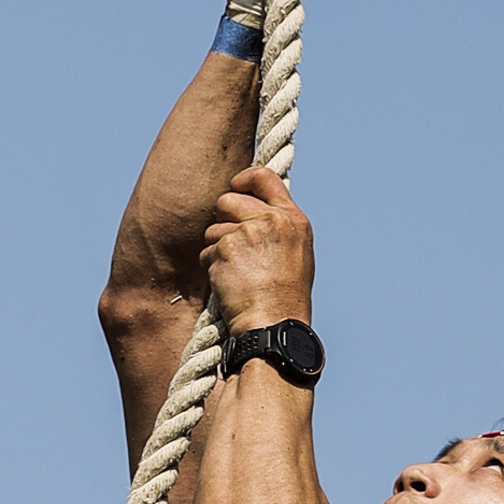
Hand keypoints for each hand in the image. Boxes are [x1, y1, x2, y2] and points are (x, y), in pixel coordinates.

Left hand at [203, 166, 315, 333]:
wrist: (274, 326)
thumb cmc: (286, 299)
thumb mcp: (297, 254)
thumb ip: (278, 227)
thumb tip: (255, 212)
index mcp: (293, 220)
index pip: (263, 177)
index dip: (243, 179)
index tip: (235, 187)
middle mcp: (272, 220)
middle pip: (228, 200)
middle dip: (222, 220)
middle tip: (231, 245)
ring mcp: (247, 233)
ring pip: (213, 229)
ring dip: (217, 249)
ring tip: (237, 273)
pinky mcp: (224, 250)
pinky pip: (206, 252)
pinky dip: (212, 268)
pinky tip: (230, 284)